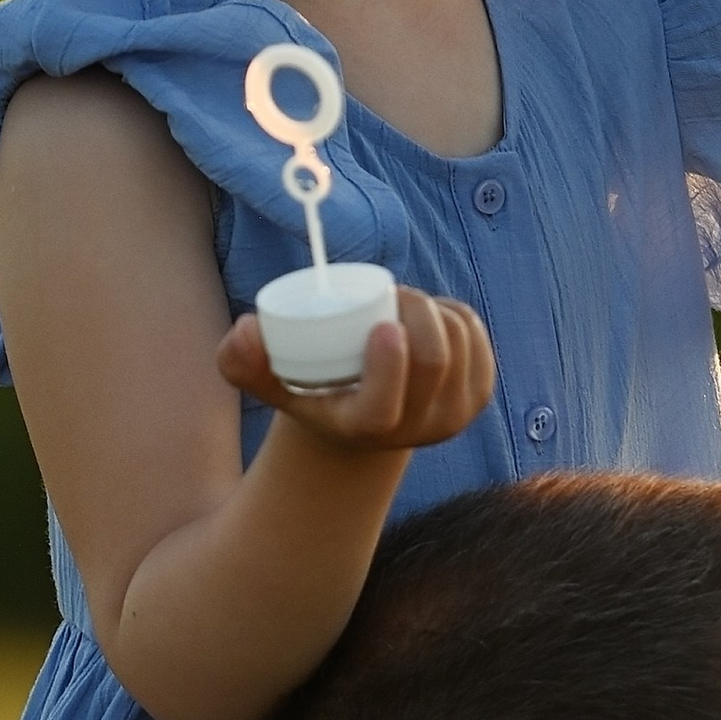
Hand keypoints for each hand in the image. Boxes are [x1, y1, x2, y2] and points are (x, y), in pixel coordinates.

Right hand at [216, 285, 494, 453]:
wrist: (365, 417)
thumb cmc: (313, 388)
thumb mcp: (271, 379)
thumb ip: (242, 359)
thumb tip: (246, 330)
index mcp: (366, 428)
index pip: (383, 408)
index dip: (390, 368)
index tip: (382, 325)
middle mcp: (417, 428)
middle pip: (434, 364)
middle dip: (418, 313)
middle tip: (393, 291)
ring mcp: (454, 414)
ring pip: (457, 342)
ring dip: (434, 309)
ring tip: (405, 304)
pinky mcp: (478, 394)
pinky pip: (474, 336)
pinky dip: (454, 313)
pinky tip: (434, 314)